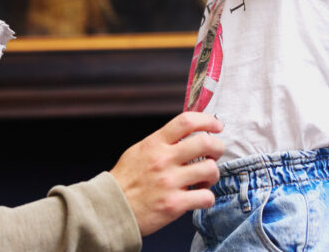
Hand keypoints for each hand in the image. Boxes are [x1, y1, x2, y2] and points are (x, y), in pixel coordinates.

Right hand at [109, 112, 223, 236]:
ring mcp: (170, 182)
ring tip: (204, 180)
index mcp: (155, 144)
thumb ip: (161, 142)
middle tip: (214, 154)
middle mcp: (164, 160)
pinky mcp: (174, 204)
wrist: (110, 208)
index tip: (217, 125)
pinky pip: (206, 197)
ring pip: (210, 170)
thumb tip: (185, 135)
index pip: (186, 121)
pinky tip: (199, 197)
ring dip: (213, 175)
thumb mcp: (139, 151)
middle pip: (205, 143)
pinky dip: (207, 198)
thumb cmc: (125, 180)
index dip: (207, 120)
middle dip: (217, 147)